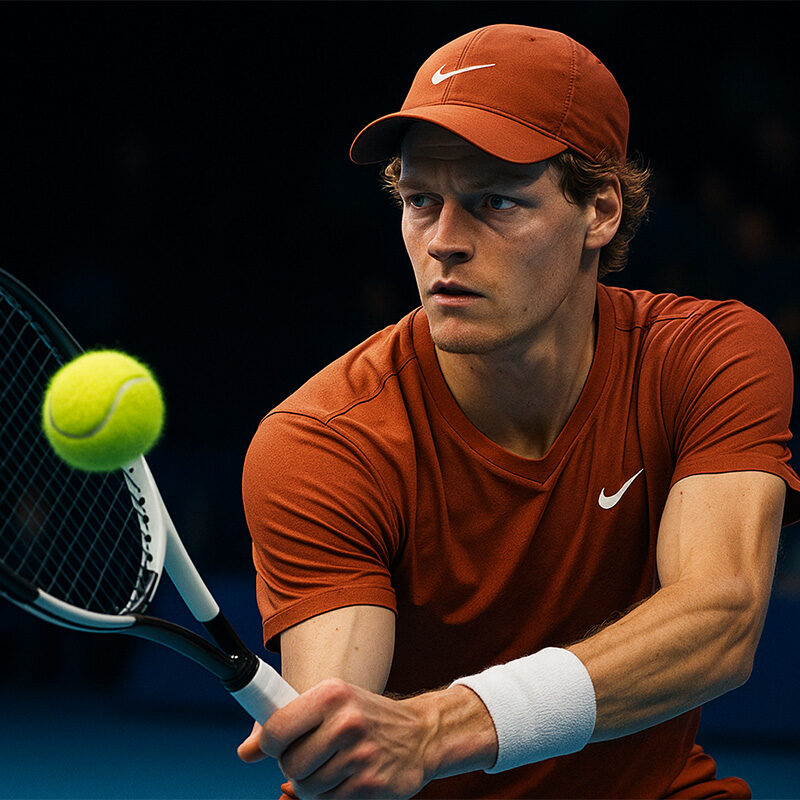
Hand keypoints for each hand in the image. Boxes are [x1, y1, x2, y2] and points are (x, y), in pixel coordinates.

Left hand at [238, 678, 437, 798]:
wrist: (421, 734)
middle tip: (312, 756)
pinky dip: (331, 796)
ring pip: (307, 788)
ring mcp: (360, 756)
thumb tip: (245, 751)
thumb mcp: (332, 704)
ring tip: (332, 766)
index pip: (276, 728)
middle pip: (289, 764)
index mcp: (332, 694)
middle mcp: (346, 722)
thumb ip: (289, 723)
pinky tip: (346, 778)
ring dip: (313, 784)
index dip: (270, 743)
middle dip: (294, 767)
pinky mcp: (370, 786)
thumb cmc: (367, 716)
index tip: (276, 745)